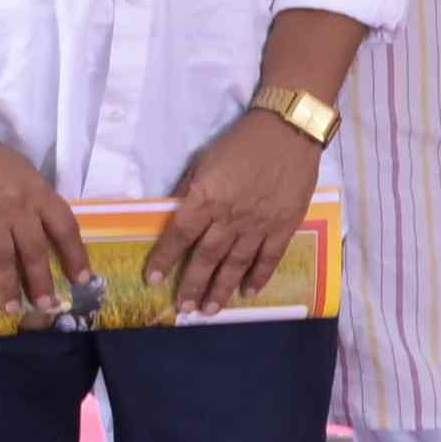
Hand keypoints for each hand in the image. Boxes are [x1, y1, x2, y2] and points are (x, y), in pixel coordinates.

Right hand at [0, 115, 82, 328]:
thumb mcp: (19, 171)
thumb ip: (31, 199)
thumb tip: (43, 231)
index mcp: (36, 191)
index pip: (65, 228)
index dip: (76, 256)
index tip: (83, 280)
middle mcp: (16, 205)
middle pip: (35, 251)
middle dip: (42, 283)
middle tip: (47, 308)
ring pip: (3, 259)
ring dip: (9, 287)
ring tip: (14, 308)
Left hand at [152, 108, 327, 319]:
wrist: (288, 131)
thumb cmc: (241, 143)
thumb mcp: (204, 160)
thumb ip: (190, 191)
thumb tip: (177, 215)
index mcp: (207, 198)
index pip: (179, 235)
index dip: (164, 259)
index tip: (152, 280)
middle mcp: (230, 217)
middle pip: (207, 257)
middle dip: (193, 285)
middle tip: (184, 309)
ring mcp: (260, 224)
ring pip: (237, 264)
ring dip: (222, 289)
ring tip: (210, 310)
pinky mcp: (285, 225)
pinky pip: (270, 257)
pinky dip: (259, 276)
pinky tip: (249, 292)